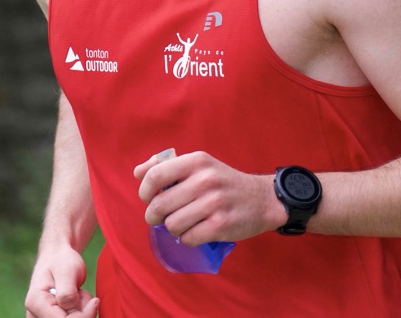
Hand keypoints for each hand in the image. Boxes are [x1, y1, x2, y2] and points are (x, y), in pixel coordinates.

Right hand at [24, 244, 98, 316]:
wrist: (57, 257)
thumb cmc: (61, 260)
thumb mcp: (66, 271)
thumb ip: (67, 292)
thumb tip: (70, 309)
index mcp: (36, 303)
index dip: (83, 316)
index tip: (94, 301)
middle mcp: (35, 315)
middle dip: (82, 312)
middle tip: (82, 292)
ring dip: (81, 311)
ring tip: (77, 292)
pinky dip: (80, 313)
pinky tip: (76, 300)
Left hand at [133, 150, 284, 245]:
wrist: (262, 199)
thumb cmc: (223, 182)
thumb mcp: (200, 165)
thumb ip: (168, 166)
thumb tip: (138, 172)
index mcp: (196, 161)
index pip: (155, 176)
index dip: (144, 192)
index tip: (148, 198)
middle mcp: (205, 180)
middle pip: (159, 206)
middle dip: (154, 217)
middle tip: (161, 218)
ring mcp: (213, 203)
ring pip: (172, 225)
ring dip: (174, 228)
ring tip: (185, 222)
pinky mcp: (221, 225)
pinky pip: (188, 238)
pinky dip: (189, 238)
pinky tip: (198, 230)